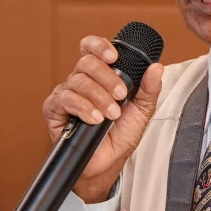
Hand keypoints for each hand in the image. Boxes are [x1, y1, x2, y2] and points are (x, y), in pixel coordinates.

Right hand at [43, 35, 164, 202]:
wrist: (106, 164)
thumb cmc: (120, 136)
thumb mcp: (141, 112)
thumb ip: (149, 89)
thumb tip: (156, 67)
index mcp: (99, 75)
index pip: (91, 48)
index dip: (99, 46)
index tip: (114, 56)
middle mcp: (80, 81)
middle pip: (86, 62)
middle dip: (107, 77)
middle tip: (121, 96)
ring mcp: (66, 94)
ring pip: (78, 81)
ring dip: (99, 97)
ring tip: (111, 114)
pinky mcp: (54, 109)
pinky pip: (65, 99)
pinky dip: (83, 107)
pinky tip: (95, 119)